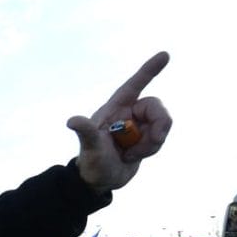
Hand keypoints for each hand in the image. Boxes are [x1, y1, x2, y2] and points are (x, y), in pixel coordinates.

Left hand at [67, 51, 171, 192]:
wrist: (100, 181)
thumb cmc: (91, 162)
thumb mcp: (90, 148)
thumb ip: (86, 132)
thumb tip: (72, 121)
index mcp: (114, 108)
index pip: (134, 85)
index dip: (149, 70)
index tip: (165, 55)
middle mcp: (128, 113)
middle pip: (156, 107)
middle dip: (159, 125)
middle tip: (154, 141)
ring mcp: (138, 125)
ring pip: (161, 124)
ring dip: (152, 142)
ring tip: (131, 154)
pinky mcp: (146, 138)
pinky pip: (160, 137)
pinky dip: (151, 149)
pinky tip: (133, 157)